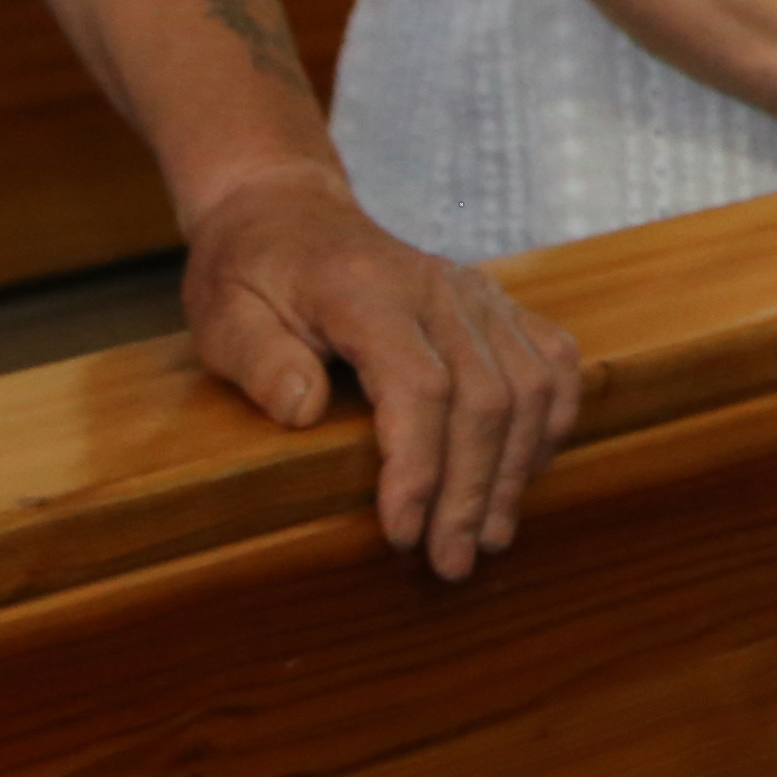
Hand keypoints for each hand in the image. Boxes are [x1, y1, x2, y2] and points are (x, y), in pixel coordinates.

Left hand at [180, 165, 582, 580]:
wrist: (288, 213)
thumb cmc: (250, 274)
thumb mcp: (223, 315)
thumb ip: (260, 361)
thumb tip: (303, 411)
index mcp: (366, 291)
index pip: (419, 386)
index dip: (418, 468)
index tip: (402, 534)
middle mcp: (436, 287)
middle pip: (486, 397)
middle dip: (472, 490)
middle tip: (451, 563)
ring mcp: (475, 292)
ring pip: (531, 385)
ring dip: (514, 469)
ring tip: (489, 536)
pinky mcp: (496, 303)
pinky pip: (553, 361)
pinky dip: (551, 421)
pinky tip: (525, 473)